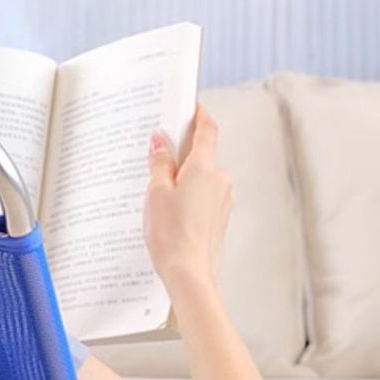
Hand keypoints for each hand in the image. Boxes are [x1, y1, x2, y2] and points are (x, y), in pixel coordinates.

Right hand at [143, 105, 232, 293]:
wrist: (190, 273)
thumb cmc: (171, 235)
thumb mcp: (156, 193)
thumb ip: (160, 163)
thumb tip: (161, 142)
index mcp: (204, 168)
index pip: (207, 130)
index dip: (199, 115)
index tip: (191, 106)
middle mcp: (219, 180)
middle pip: (201, 155)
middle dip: (180, 155)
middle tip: (155, 160)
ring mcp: (223, 199)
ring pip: (202, 178)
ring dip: (183, 180)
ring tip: (158, 197)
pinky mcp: (220, 217)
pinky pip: (204, 197)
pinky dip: (189, 197)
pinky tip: (170, 214)